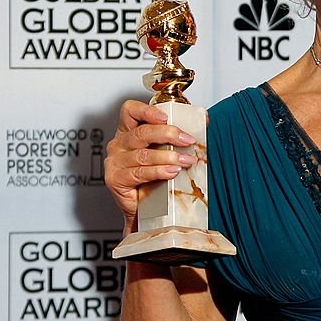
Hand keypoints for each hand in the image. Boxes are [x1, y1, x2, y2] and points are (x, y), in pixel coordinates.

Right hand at [104, 100, 202, 228]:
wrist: (145, 209)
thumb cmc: (154, 177)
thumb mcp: (165, 151)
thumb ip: (178, 136)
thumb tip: (205, 122)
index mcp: (128, 132)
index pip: (130, 111)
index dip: (147, 111)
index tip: (166, 117)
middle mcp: (119, 144)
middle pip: (141, 132)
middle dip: (169, 134)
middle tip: (188, 141)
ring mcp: (115, 162)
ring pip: (144, 154)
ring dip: (169, 157)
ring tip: (186, 161)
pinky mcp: (116, 179)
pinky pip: (140, 173)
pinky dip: (159, 171)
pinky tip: (172, 172)